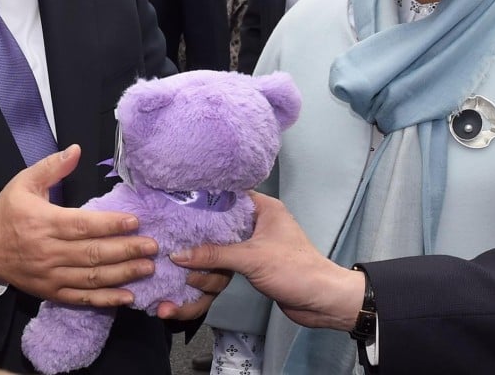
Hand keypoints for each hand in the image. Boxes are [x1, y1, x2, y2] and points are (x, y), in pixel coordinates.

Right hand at [0, 144, 158, 306]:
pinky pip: (81, 299)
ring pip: (91, 278)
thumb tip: (76, 149)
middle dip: (126, 250)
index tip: (135, 221)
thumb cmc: (6, 213)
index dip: (110, 225)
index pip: (82, 225)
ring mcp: (50, 276)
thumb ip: (52, 166)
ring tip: (147, 268)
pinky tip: (127, 297)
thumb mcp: (23, 183)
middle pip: (92, 253)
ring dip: (122, 274)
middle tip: (152, 246)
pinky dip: (105, 300)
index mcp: (43, 223)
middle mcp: (49, 252)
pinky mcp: (51, 293)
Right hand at [170, 192, 362, 331]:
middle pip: (222, 221)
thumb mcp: (251, 258)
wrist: (321, 302)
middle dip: (200, 231)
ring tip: (180, 255)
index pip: (228, 194)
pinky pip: (229, 260)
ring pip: (224, 243)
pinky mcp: (255, 263)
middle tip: (173, 232)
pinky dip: (216, 265)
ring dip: (207, 253)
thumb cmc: (294, 270)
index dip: (203, 197)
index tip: (178, 201)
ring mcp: (257, 243)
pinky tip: (196, 268)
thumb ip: (214, 254)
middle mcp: (260, 221)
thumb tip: (177, 254)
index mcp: (264, 208)